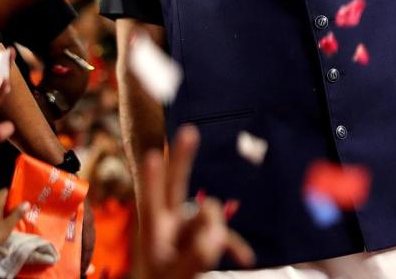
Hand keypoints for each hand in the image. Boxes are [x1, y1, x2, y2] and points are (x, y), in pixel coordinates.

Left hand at [140, 126, 254, 278]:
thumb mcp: (177, 275)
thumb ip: (196, 255)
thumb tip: (217, 232)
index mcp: (154, 232)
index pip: (152, 202)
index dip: (153, 180)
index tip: (151, 156)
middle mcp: (169, 225)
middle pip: (175, 185)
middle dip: (182, 158)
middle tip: (188, 131)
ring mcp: (186, 231)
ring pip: (209, 217)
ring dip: (216, 232)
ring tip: (210, 254)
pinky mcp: (204, 239)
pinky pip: (224, 235)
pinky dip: (234, 246)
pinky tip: (245, 258)